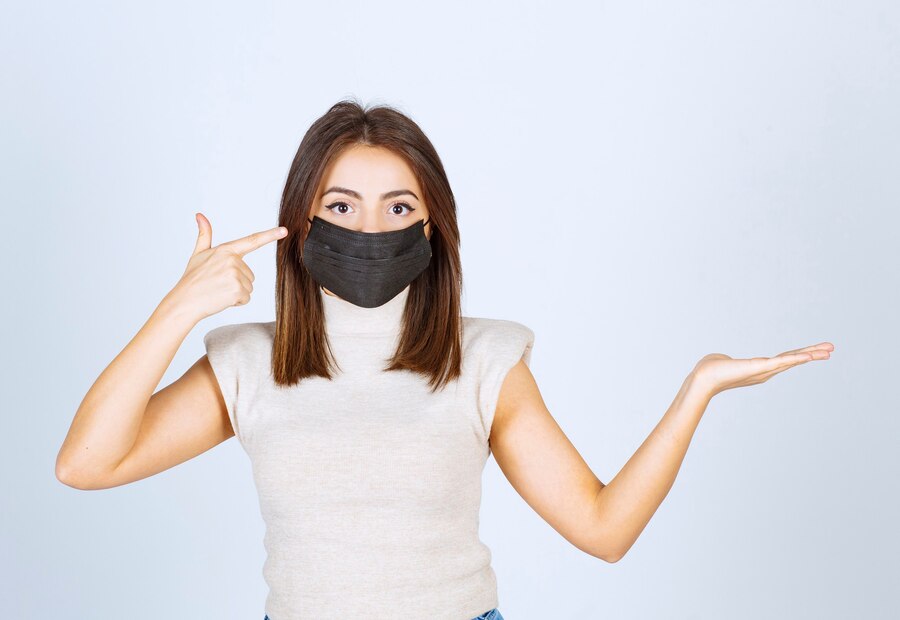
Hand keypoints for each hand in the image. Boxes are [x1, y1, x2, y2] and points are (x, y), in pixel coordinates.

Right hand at [163, 213, 287, 321]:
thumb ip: (204, 235)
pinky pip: (246, 298)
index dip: (270, 235)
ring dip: (236, 292)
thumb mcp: (199, 254)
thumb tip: (200, 215)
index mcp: (226, 250)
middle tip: (218, 284)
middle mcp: (233, 260)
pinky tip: (222, 299)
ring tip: (218, 291)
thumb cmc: (192, 279)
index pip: (252, 241)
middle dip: (237, 281)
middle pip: (249, 274)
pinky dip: (236, 302)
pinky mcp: (238, 290)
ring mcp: (236, 275)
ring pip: (249, 286)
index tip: (284, 230)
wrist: (184, 301)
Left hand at [691, 342, 833, 397]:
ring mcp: (764, 370)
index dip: (801, 355)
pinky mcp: (759, 368)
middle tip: (832, 349)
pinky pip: (781, 362)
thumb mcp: (724, 363)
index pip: (785, 359)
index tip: (816, 352)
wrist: (703, 378)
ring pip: (792, 360)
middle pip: (793, 360)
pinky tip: (809, 356)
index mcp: (760, 369)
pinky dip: (796, 359)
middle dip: (813, 354)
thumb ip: (728, 362)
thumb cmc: (710, 370)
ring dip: (811, 355)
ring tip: (828, 350)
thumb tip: (722, 361)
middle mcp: (765, 371)